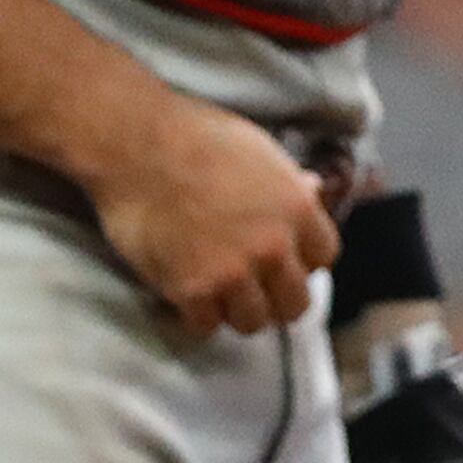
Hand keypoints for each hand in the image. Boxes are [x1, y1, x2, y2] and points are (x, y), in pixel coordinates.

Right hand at [76, 89, 340, 334]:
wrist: (138, 145)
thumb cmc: (200, 135)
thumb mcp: (261, 151)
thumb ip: (289, 184)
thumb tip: (314, 191)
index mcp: (297, 208)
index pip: (324, 257)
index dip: (302, 258)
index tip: (282, 256)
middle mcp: (273, 246)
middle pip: (295, 304)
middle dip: (276, 296)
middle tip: (252, 284)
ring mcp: (233, 273)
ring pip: (253, 323)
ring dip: (237, 310)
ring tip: (218, 290)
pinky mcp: (191, 291)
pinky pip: (207, 327)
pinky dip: (197, 314)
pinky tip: (188, 291)